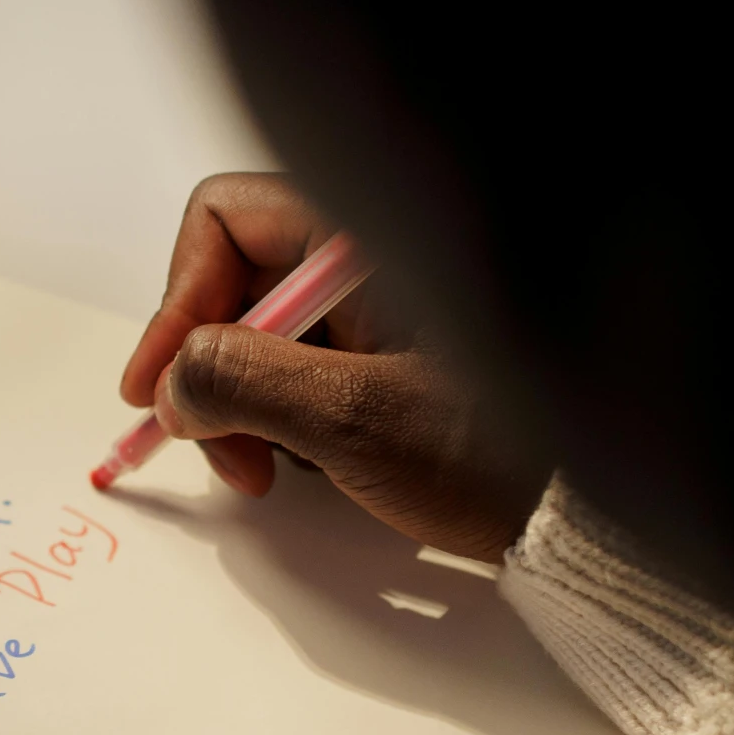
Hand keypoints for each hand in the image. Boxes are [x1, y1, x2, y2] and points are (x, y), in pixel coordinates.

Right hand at [122, 173, 552, 563]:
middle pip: (235, 282)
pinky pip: (298, 370)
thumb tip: (174, 382)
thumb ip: (246, 383)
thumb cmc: (496, 453)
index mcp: (366, 235)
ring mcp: (378, 308)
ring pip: (261, 336)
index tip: (156, 387)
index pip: (226, 220)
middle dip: (206, 368)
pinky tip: (308, 465)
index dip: (176, 301)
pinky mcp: (385, 356)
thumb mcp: (356, 420)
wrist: (577, 514)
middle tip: (212, 447)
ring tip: (266, 470)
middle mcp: (367, 257)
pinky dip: (281, 421)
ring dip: (241, 406)